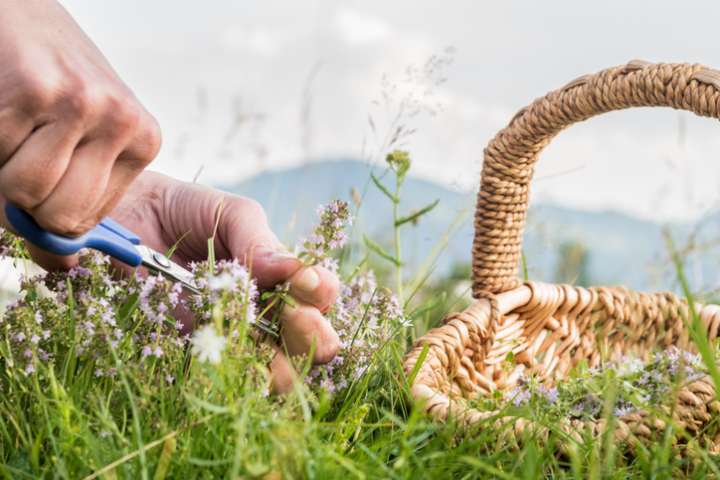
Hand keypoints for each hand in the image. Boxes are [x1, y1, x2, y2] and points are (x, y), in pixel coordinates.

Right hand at [0, 0, 160, 235]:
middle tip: (20, 157)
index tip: (33, 190)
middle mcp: (123, 122)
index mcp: (142, 141)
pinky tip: (3, 105)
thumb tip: (59, 267)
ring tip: (14, 129)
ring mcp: (83, 103)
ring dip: (1, 170)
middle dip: (24, 200)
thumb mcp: (81, 136)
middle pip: (61, 215)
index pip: (87, 221)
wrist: (20, 9)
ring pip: (25, 191)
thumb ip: (74, 197)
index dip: (45, 217)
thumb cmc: (51, 80)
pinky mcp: (36, 86)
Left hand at [112, 171, 340, 392]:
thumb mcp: (231, 214)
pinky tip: (222, 354)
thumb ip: (259, 240)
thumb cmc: (188, 210)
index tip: (304, 281)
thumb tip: (292, 269)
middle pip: (313, 345)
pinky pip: (227, 378)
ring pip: (280, 373)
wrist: (131, 219)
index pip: (322, 298)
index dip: (321, 295)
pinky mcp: (199, 353)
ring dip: (280, 364)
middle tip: (292, 314)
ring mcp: (236, 337)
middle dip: (313, 335)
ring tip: (257, 337)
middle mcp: (269, 313)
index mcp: (284, 278)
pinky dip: (233, 374)